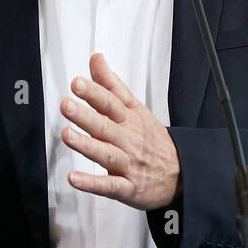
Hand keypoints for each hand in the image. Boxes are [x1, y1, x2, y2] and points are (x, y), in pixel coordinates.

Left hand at [60, 52, 181, 209]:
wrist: (180, 173)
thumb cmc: (151, 139)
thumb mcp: (135, 107)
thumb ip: (111, 84)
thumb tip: (96, 59)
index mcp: (129, 119)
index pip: (111, 102)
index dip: (94, 92)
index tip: (77, 83)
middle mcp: (128, 140)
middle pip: (105, 126)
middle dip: (85, 116)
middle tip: (67, 105)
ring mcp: (128, 164)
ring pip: (106, 154)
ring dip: (86, 145)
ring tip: (67, 135)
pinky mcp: (127, 187)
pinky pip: (110, 186)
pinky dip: (92, 183)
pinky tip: (75, 178)